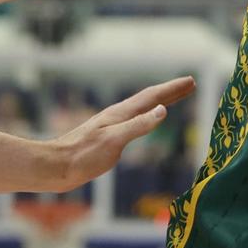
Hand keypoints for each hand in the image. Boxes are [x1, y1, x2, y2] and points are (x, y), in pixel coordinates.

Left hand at [52, 76, 195, 190]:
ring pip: (142, 108)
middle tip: (190, 84)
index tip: (190, 81)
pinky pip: (136, 120)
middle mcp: (118, 115)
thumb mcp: (114, 141)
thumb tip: (163, 110)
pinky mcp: (109, 136)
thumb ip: (138, 126)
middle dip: (170, 92)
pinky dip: (148, 115)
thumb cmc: (83, 156)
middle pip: (149, 99)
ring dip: (160, 101)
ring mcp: (113, 125)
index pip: (152, 97)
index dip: (172, 89)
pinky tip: (146, 120)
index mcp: (121, 114)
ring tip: (174, 98)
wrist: (56, 166)